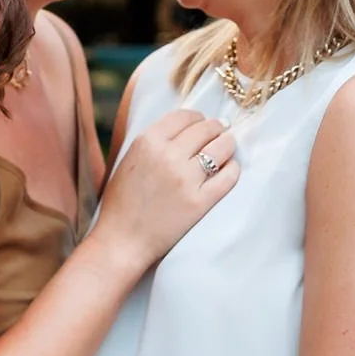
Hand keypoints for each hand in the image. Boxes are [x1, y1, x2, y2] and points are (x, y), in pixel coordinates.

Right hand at [92, 110, 234, 271]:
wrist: (122, 240)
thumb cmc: (123, 202)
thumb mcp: (130, 160)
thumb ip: (154, 142)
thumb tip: (188, 128)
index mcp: (147, 142)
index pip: (185, 116)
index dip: (199, 118)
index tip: (203, 124)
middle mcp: (167, 155)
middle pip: (206, 128)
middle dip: (217, 129)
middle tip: (220, 134)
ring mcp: (185, 179)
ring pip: (221, 148)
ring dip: (228, 144)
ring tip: (228, 148)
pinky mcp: (199, 201)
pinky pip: (228, 176)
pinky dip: (232, 169)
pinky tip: (229, 169)